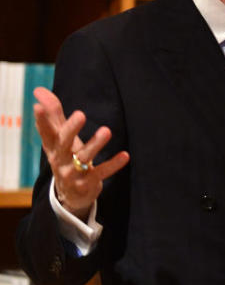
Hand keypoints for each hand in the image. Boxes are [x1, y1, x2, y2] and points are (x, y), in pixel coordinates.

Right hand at [34, 87, 129, 220]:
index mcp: (52, 146)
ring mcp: (73, 173)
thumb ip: (53, 114)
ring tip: (106, 131)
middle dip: (71, 129)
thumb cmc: (66, 156)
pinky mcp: (87, 183)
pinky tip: (126, 155)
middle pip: (63, 143)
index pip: (45, 131)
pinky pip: (101, 172)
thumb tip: (38, 90)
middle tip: (80, 114)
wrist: (70, 194)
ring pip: (84, 157)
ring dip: (95, 144)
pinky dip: (113, 164)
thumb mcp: (59, 137)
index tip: (38, 106)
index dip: (41, 120)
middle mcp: (60, 159)